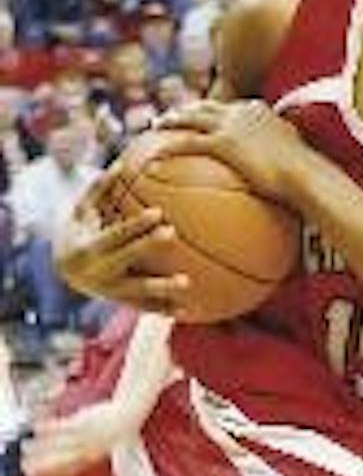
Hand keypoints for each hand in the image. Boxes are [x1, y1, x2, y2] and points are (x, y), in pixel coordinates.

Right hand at [24, 403, 137, 475]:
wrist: (127, 416)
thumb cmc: (113, 430)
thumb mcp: (102, 446)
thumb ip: (89, 454)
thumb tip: (79, 458)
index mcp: (92, 458)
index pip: (68, 470)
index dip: (52, 473)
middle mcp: (87, 450)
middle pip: (59, 460)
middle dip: (41, 464)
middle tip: (25, 466)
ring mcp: (85, 436)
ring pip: (57, 444)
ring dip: (39, 446)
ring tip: (25, 446)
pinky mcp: (83, 422)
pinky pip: (61, 427)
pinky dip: (47, 428)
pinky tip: (35, 428)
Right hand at [57, 174, 190, 313]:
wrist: (63, 271)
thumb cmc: (78, 232)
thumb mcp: (81, 211)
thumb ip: (99, 190)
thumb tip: (121, 164)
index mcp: (90, 247)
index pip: (116, 233)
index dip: (136, 224)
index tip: (158, 213)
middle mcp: (99, 270)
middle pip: (128, 257)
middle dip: (148, 245)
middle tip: (172, 232)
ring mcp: (110, 290)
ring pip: (138, 290)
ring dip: (162, 287)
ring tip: (187, 282)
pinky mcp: (120, 302)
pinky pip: (144, 308)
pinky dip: (164, 310)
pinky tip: (187, 311)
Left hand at [156, 98, 305, 200]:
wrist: (305, 174)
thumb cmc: (307, 177)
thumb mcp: (299, 162)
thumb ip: (288, 162)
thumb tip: (292, 180)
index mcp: (258, 111)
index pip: (229, 107)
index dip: (213, 110)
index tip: (202, 113)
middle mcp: (241, 111)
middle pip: (206, 105)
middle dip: (186, 108)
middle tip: (171, 115)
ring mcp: (230, 124)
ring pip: (190, 117)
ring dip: (169, 120)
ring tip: (154, 126)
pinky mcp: (222, 142)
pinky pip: (187, 144)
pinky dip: (167, 150)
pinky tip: (152, 160)